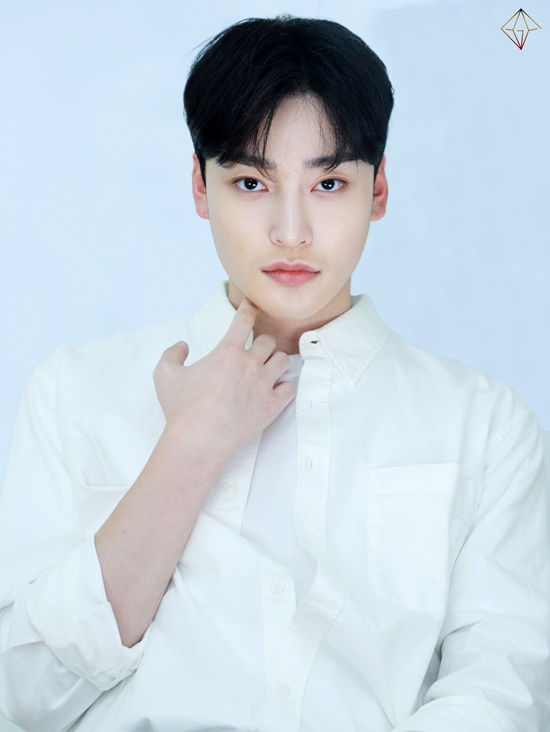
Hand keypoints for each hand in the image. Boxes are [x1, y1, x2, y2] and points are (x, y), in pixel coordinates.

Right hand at [153, 298, 296, 462]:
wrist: (198, 440)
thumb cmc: (181, 408)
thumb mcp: (165, 374)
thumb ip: (173, 354)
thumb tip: (182, 345)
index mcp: (227, 352)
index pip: (244, 320)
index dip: (249, 308)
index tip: (252, 304)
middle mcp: (250, 364)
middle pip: (268, 341)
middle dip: (262, 343)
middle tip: (255, 351)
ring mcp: (263, 385)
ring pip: (283, 361)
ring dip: (276, 361)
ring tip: (268, 368)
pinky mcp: (271, 406)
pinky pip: (290, 388)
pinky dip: (285, 386)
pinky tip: (278, 389)